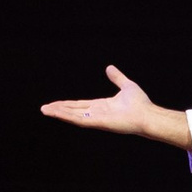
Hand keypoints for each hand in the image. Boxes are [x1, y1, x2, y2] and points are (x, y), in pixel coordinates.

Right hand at [40, 66, 191, 147]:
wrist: (148, 114)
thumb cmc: (141, 104)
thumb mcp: (126, 85)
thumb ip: (117, 78)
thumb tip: (109, 68)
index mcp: (102, 106)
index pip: (80, 105)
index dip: (67, 104)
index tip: (55, 104)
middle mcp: (97, 113)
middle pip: (73, 111)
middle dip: (59, 110)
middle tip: (44, 109)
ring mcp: (97, 119)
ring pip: (73, 116)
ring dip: (59, 113)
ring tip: (45, 110)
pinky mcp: (98, 123)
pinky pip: (80, 120)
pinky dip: (67, 116)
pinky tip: (57, 112)